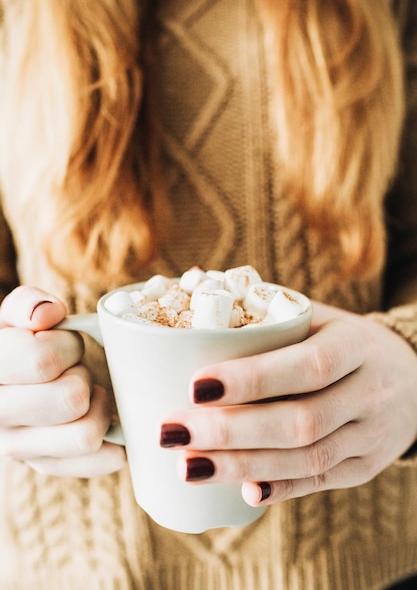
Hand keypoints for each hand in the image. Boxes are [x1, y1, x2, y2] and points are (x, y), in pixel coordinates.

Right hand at [0, 286, 125, 476]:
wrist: (20, 378)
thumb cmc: (26, 341)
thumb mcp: (19, 315)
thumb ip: (28, 304)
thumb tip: (47, 315)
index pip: (43, 360)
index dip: (67, 345)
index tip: (64, 342)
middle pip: (70, 398)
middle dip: (82, 374)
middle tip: (75, 368)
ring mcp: (20, 448)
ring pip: (86, 434)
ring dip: (98, 405)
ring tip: (86, 390)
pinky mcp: (48, 465)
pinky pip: (99, 459)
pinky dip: (113, 439)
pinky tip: (102, 418)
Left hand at [160, 301, 416, 505]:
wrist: (415, 379)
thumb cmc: (345, 341)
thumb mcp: (321, 318)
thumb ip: (270, 314)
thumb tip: (194, 292)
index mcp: (356, 345)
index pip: (307, 365)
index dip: (252, 378)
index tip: (194, 386)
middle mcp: (370, 393)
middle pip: (301, 420)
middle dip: (231, 430)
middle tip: (170, 431)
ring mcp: (371, 436)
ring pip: (308, 459)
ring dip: (243, 465)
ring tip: (187, 465)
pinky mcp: (365, 467)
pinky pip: (322, 482)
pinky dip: (281, 488)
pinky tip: (242, 491)